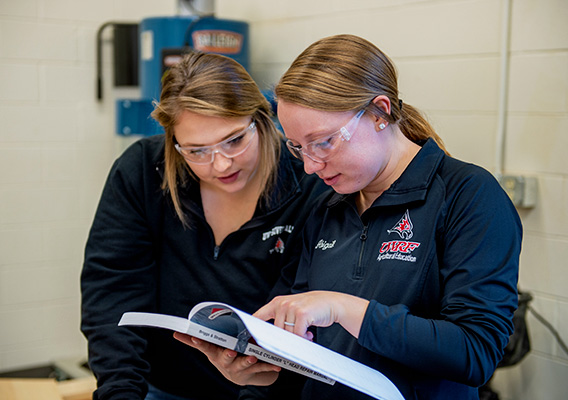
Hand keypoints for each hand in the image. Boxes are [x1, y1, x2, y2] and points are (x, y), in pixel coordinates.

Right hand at [173, 332, 280, 385]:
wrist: (240, 374)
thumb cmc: (223, 355)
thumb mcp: (210, 348)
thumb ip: (194, 340)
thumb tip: (176, 332)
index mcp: (214, 354)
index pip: (205, 347)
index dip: (199, 343)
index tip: (196, 337)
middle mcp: (225, 363)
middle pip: (224, 358)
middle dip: (226, 355)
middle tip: (230, 351)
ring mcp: (238, 369)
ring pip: (243, 364)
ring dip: (247, 361)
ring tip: (252, 357)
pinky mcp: (251, 372)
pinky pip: (261, 369)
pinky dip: (268, 367)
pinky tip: (275, 366)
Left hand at [253, 291, 368, 338]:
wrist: (331, 303)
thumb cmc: (311, 308)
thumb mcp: (292, 308)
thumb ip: (281, 318)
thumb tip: (269, 337)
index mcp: (276, 302)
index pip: (258, 316)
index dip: (254, 330)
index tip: (252, 340)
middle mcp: (282, 303)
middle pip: (275, 331)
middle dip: (285, 339)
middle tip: (295, 341)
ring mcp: (291, 307)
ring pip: (287, 334)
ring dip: (297, 339)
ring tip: (305, 334)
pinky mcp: (302, 313)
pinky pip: (298, 334)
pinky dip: (304, 338)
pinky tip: (309, 334)